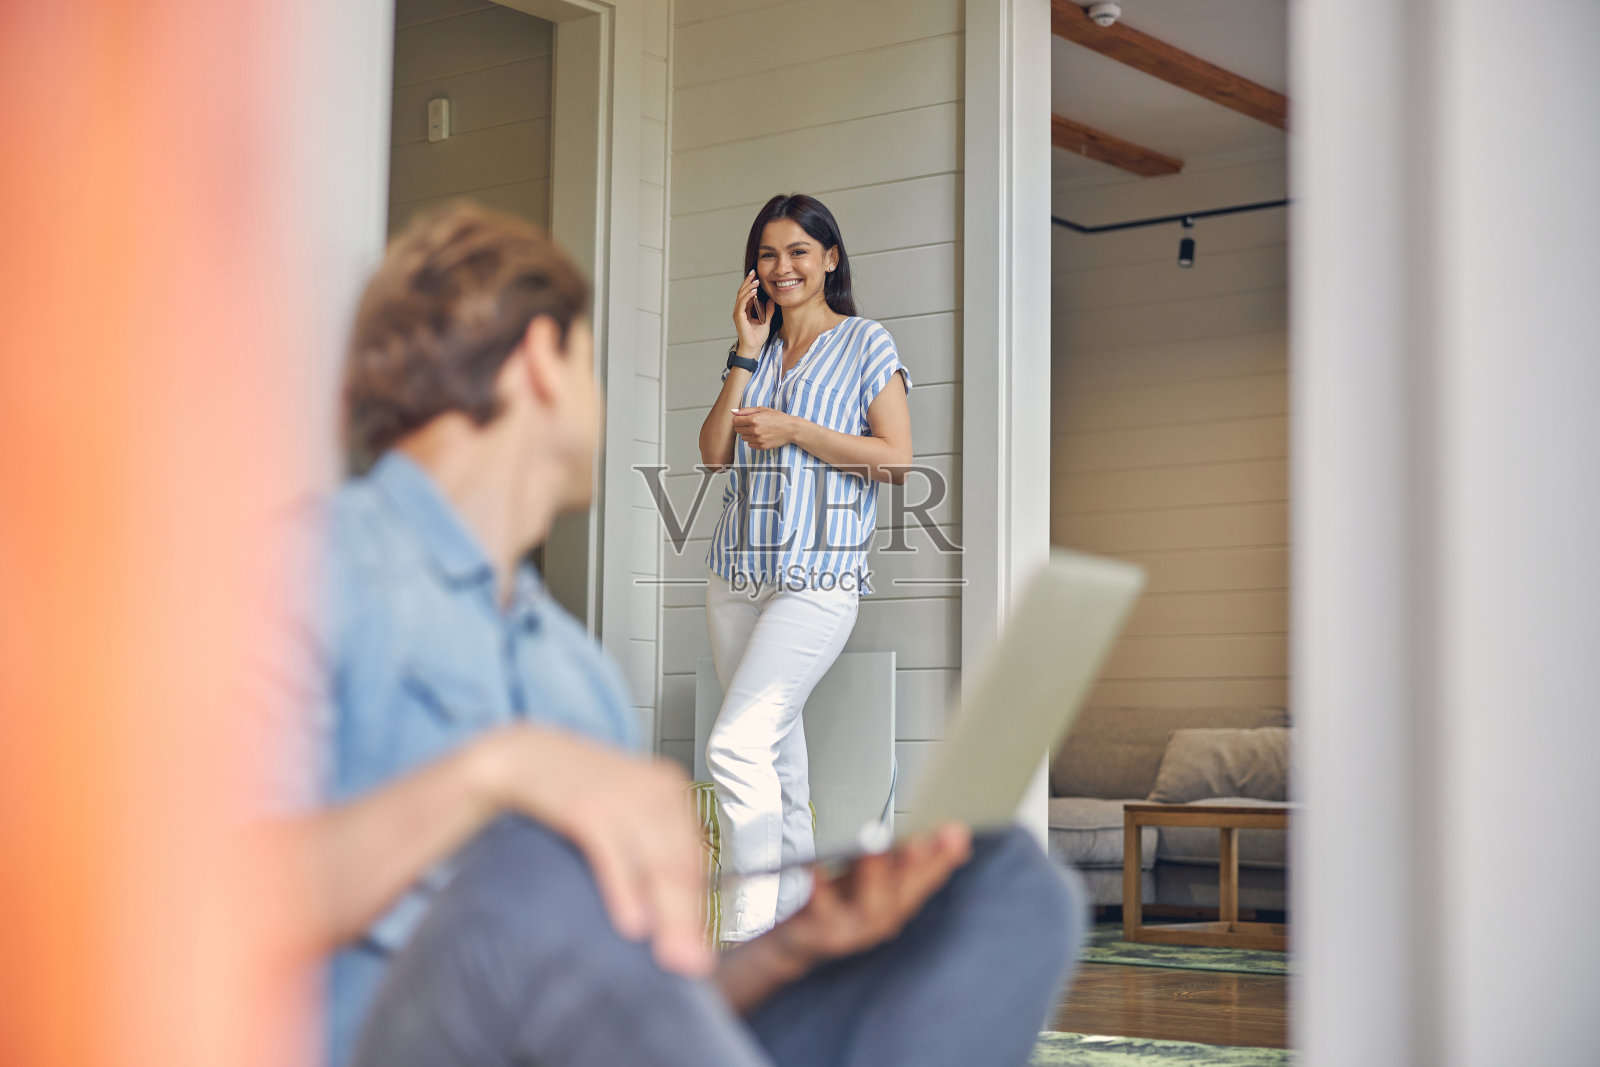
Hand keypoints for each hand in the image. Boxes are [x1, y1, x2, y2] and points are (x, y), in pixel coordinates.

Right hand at [471, 724, 711, 977]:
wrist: (519, 753)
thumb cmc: (573, 789)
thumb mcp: (622, 811)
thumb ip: (650, 851)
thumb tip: (672, 914)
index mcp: (669, 789)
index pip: (695, 857)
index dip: (699, 908)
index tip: (702, 950)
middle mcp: (655, 787)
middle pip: (682, 863)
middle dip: (687, 919)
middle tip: (693, 964)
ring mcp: (621, 792)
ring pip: (656, 861)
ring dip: (666, 913)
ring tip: (672, 955)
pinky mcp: (585, 801)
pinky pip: (612, 852)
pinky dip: (624, 888)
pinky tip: (632, 923)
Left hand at [730, 406, 797, 450]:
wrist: (790, 429)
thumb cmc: (777, 417)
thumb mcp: (762, 409)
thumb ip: (746, 411)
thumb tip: (733, 412)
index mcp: (754, 419)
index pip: (735, 421)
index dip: (738, 419)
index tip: (744, 419)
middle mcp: (755, 430)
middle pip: (738, 430)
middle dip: (742, 426)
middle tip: (752, 424)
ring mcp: (758, 440)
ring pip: (743, 438)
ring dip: (748, 434)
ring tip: (758, 430)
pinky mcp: (762, 446)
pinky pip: (750, 444)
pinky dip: (753, 441)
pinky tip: (761, 436)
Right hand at [731, 270, 771, 355]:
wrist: (753, 347)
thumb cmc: (757, 336)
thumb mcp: (766, 320)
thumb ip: (768, 310)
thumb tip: (772, 300)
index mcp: (745, 309)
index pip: (746, 293)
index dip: (750, 283)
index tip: (756, 275)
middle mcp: (740, 309)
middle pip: (742, 291)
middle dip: (748, 281)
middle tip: (754, 272)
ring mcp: (738, 312)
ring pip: (741, 295)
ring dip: (748, 286)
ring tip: (756, 280)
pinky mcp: (739, 316)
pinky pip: (742, 303)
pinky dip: (747, 296)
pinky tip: (754, 291)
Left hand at [766, 825, 971, 970]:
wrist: (798, 943)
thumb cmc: (837, 902)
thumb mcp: (875, 877)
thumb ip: (904, 859)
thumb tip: (944, 832)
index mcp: (897, 902)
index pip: (927, 878)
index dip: (944, 859)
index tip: (958, 834)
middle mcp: (881, 920)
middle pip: (905, 896)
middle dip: (917, 868)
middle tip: (924, 842)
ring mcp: (852, 931)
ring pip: (871, 909)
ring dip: (875, 877)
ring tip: (873, 847)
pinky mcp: (821, 936)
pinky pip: (820, 912)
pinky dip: (819, 891)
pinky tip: (814, 867)